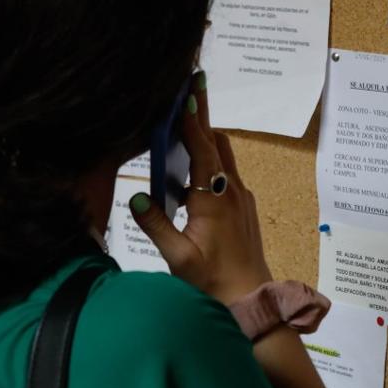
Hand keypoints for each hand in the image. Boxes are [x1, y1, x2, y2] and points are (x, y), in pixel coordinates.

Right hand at [130, 72, 272, 305]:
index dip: (194, 122)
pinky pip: (226, 173)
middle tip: (191, 88)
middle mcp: (233, 192)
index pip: (204, 151)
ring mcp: (241, 198)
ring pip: (224, 157)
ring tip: (187, 118)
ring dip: (206, 138)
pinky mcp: (243, 207)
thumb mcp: (178, 258)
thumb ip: (156, 226)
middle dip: (202, 117)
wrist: (251, 299)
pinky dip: (210, 160)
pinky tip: (191, 168)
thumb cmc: (213, 282)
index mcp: (215, 200)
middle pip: (217, 144)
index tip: (188, 94)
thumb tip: (136, 198)